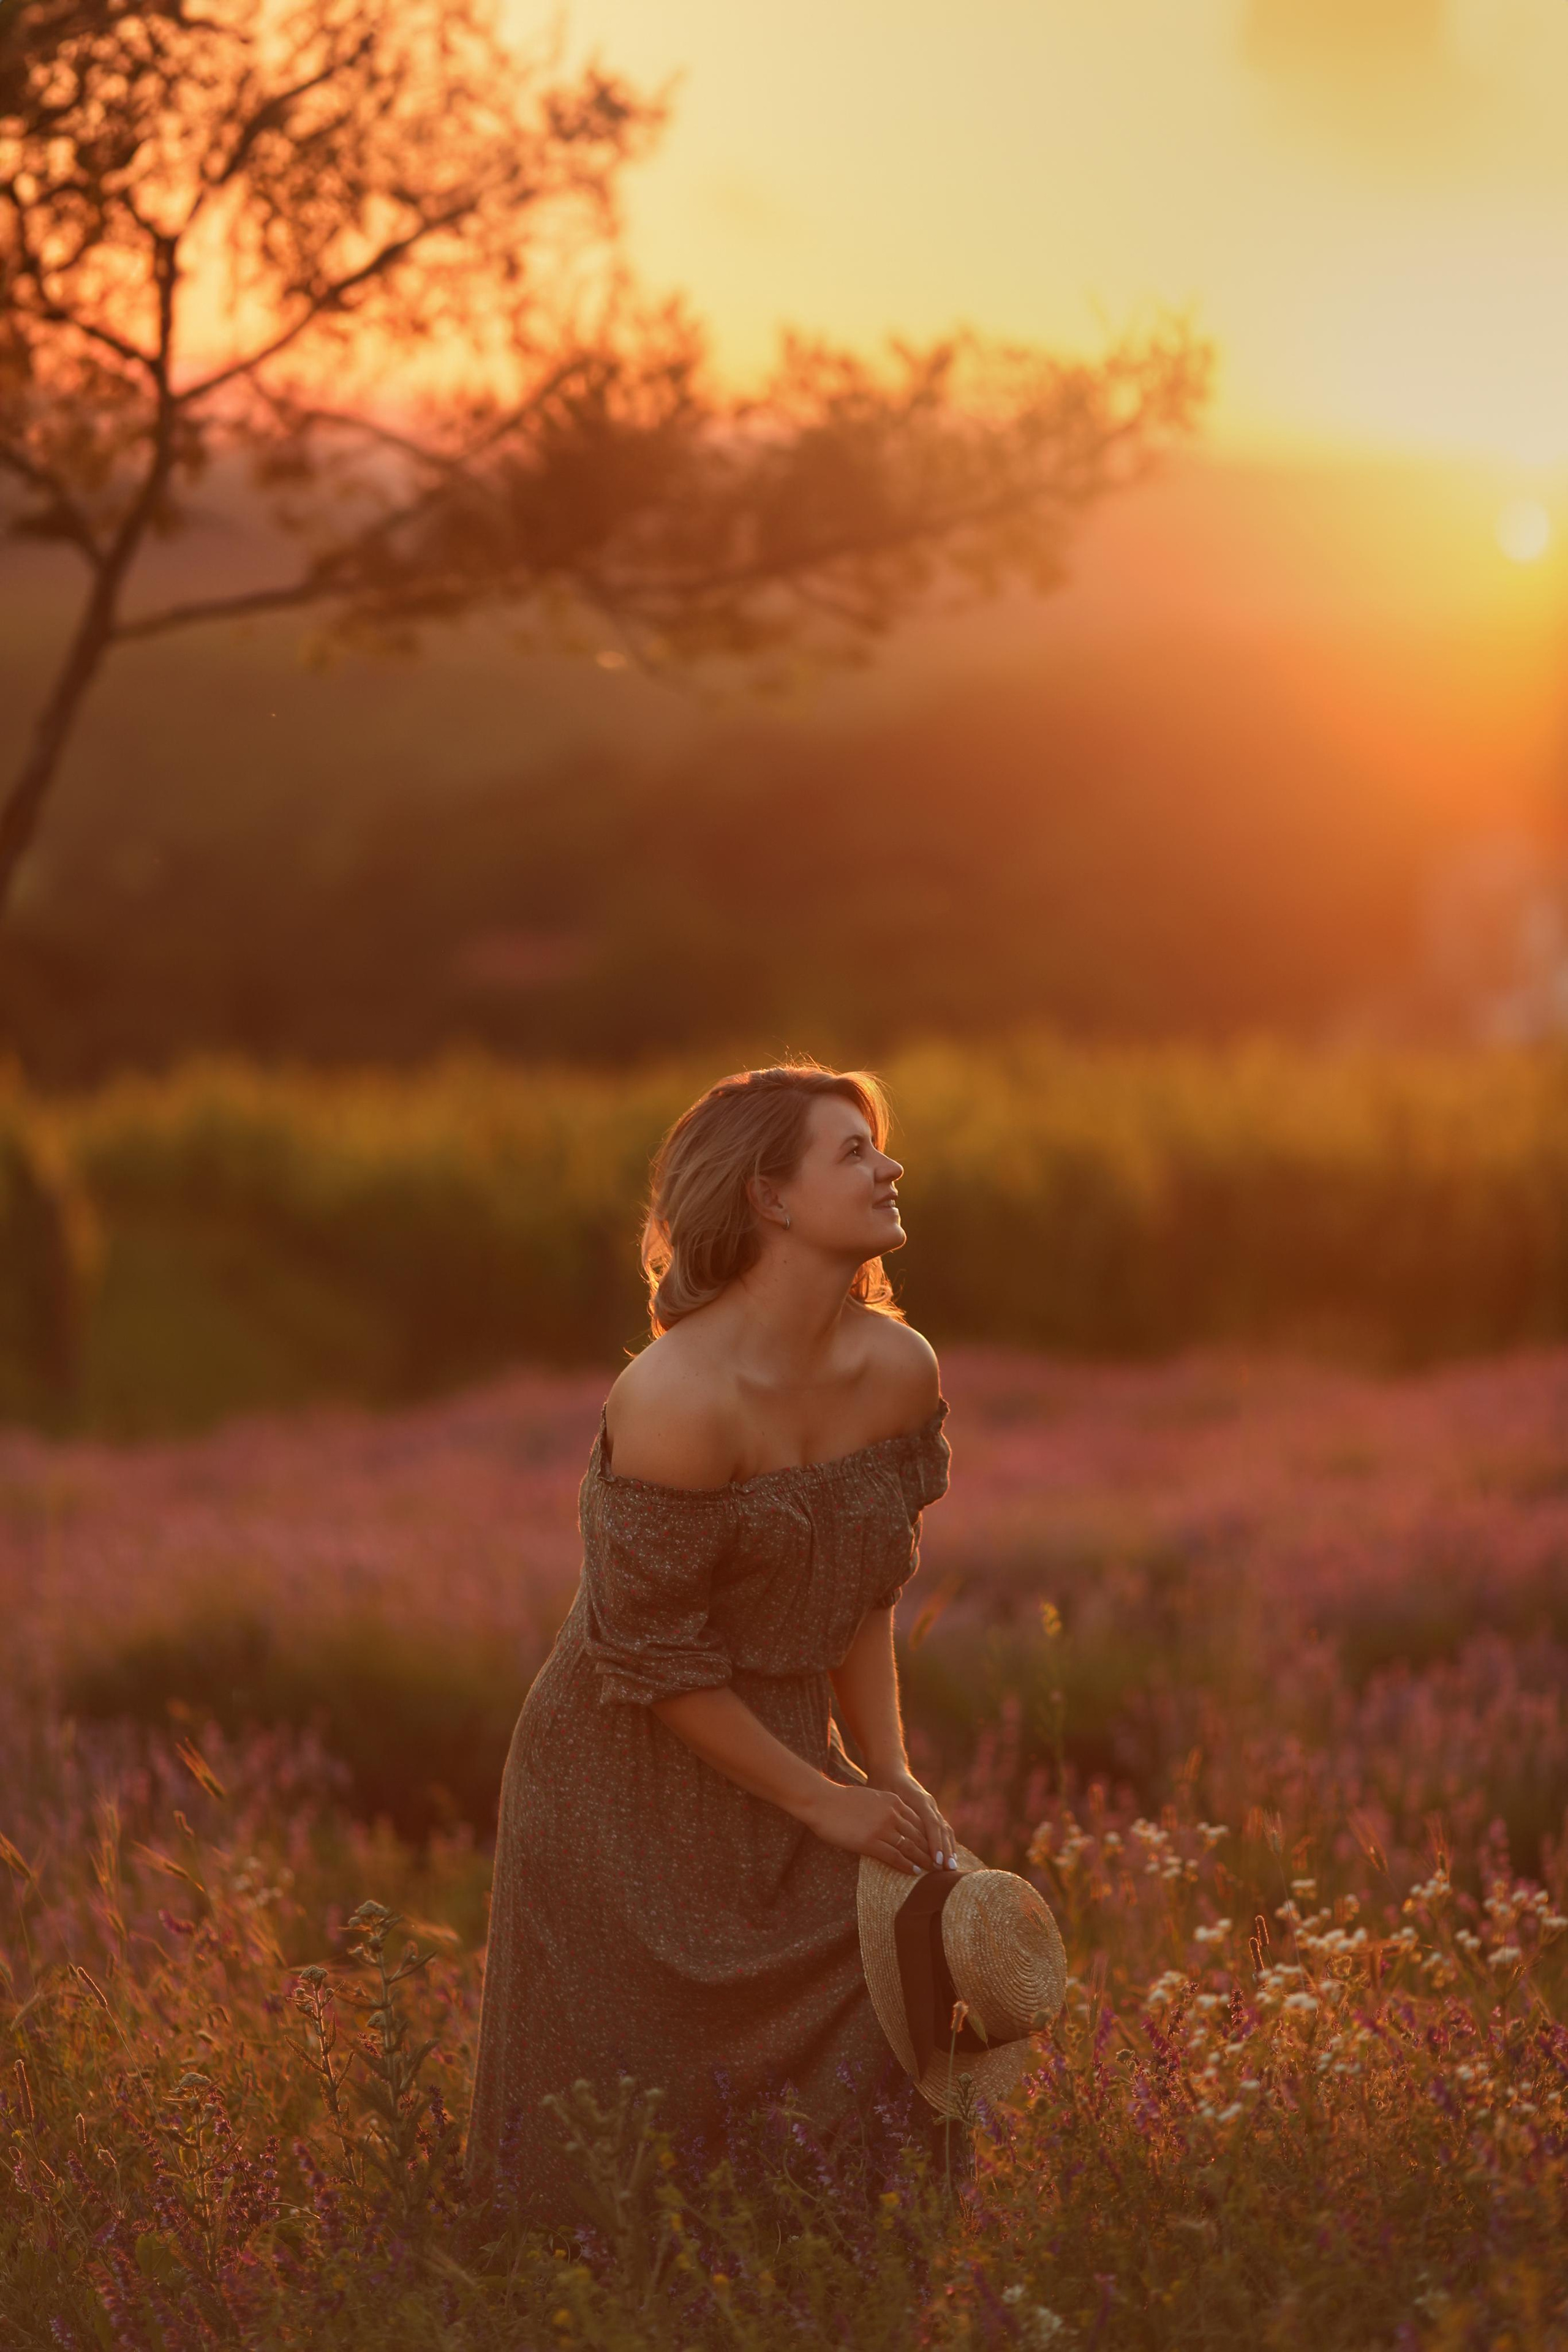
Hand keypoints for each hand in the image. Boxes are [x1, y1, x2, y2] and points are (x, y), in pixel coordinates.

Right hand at [804, 1780, 937, 1875]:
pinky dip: (907, 1865)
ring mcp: (882, 1828)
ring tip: (931, 1870)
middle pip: (918, 1834)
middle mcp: (892, 1813)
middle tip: (940, 1862)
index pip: (918, 1821)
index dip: (928, 1836)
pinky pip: (894, 1856)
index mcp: (893, 1801)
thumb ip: (884, 1807)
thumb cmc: (841, 1800)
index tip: (935, 1846)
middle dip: (930, 1850)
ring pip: (910, 1847)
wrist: (822, 1802)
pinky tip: (914, 1872)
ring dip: (923, 1860)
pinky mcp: (871, 1842)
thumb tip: (891, 1819)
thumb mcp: (870, 1797)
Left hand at [878, 1766, 959, 1872]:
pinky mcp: (931, 1812)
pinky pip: (943, 1829)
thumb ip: (890, 1811)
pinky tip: (949, 1857)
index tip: (936, 1859)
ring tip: (951, 1868)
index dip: (935, 1842)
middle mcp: (929, 1803)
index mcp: (919, 1798)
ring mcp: (932, 1807)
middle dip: (946, 1849)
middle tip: (948, 1869)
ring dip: (949, 1848)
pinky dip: (947, 1843)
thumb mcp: (884, 1795)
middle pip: (942, 1829)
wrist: (889, 1768)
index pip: (931, 1823)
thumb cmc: (882, 1782)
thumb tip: (891, 1830)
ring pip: (945, 1829)